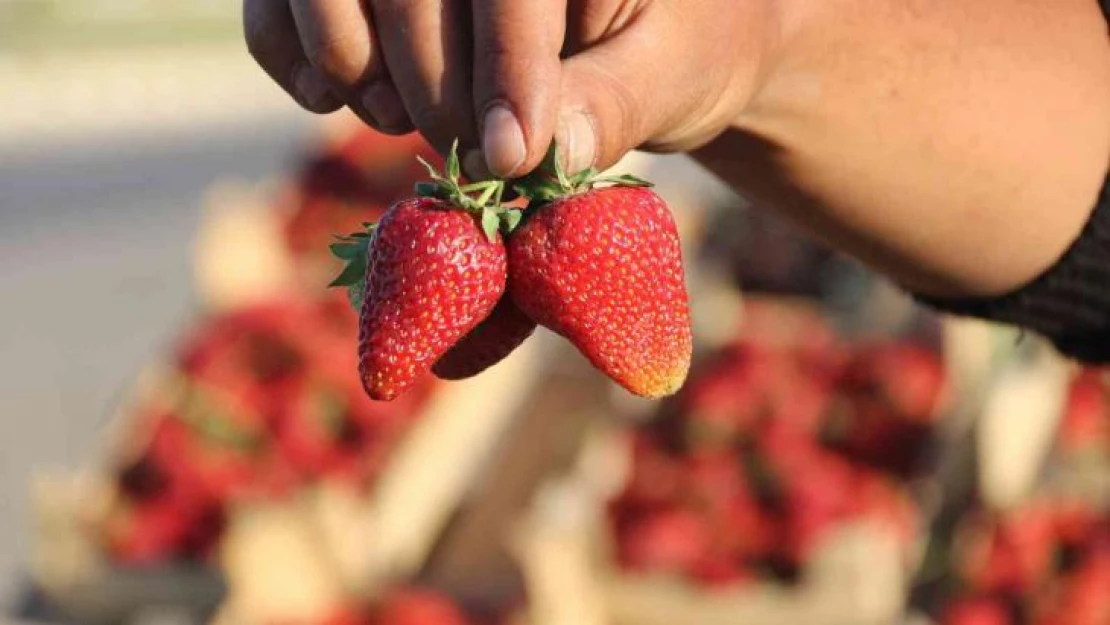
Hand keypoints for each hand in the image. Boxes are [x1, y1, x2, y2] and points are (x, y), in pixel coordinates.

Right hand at [243, 0, 775, 176]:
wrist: (654, 36)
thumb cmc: (676, 47)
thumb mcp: (674, 72)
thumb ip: (615, 102)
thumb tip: (544, 147)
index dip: (501, 65)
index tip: (512, 156)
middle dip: (433, 85)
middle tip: (474, 157)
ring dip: (355, 66)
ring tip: (406, 122)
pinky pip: (278, 2)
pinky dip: (292, 54)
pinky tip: (338, 96)